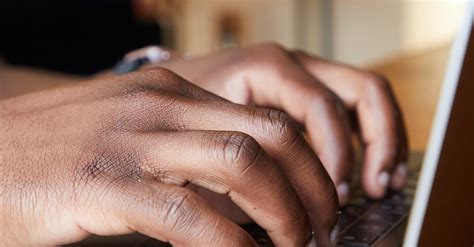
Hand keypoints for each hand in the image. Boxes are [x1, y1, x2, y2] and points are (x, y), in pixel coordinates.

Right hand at [0, 69, 336, 245]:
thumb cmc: (59, 151)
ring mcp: (133, 139)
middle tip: (322, 227)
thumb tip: (239, 191)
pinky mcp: (104, 182)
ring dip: (282, 214)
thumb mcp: (131, 132)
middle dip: (310, 187)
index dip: (306, 163)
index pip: (264, 118)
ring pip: (241, 165)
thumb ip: (183, 149)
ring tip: (296, 246)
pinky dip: (229, 245)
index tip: (318, 200)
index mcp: (170, 91)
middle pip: (268, 137)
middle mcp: (160, 105)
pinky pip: (188, 215)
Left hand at [155, 43, 408, 203]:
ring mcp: (302, 72)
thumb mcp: (204, 144)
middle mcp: (291, 64)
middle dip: (376, 145)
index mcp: (265, 69)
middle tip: (371, 191)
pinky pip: (354, 104)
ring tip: (382, 183)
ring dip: (385, 139)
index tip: (329, 202)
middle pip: (361, 92)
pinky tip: (370, 168)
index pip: (320, 110)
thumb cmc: (180, 119)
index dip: (334, 159)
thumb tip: (272, 226)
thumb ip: (241, 177)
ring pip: (367, 93)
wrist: (167, 93)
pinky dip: (370, 136)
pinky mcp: (306, 88)